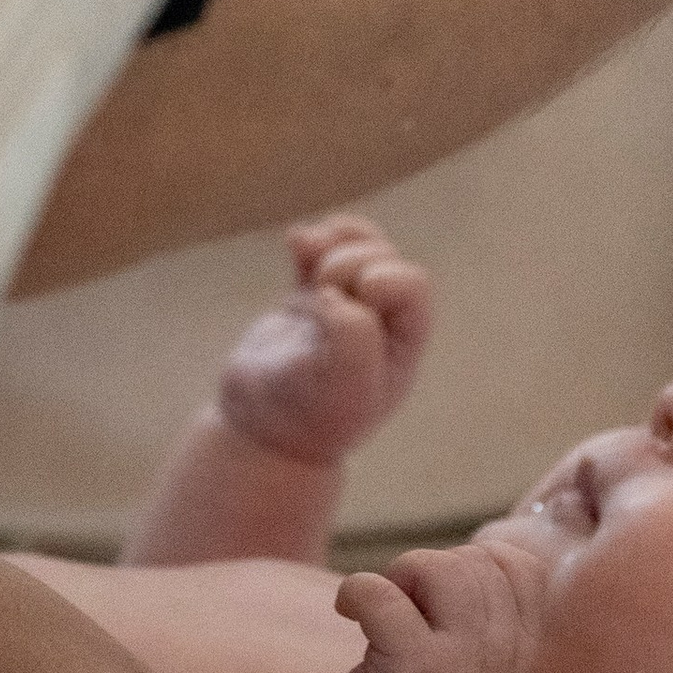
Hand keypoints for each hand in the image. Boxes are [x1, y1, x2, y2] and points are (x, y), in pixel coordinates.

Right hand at [216, 216, 432, 466]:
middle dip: (350, 261)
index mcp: (402, 343)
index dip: (380, 279)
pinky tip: (294, 242)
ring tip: (306, 248)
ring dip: (333, 241)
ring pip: (355, 249)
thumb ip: (354, 337)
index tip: (347, 303)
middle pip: (382, 259)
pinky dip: (309, 241)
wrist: (261, 431)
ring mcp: (343, 309)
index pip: (411, 284)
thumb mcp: (344, 387)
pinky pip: (319, 255)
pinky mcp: (307, 302)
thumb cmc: (311, 417)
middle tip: (322, 292)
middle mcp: (380, 323)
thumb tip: (334, 292)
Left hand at [325, 524, 550, 672]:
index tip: (442, 596)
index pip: (520, 567)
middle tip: (402, 608)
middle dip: (429, 569)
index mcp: (522, 653)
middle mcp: (500, 653)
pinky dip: (356, 590)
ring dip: (399, 575)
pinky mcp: (409, 666)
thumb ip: (492, 629)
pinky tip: (346, 610)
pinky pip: (381, 594)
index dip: (475, 562)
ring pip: (437, 567)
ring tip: (380, 611)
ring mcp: (459, 660)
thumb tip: (471, 559)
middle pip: (473, 561)